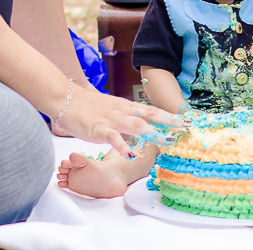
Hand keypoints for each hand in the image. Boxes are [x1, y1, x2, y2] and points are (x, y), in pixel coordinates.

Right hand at [55, 85, 181, 156]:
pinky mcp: (98, 128)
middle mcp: (123, 112)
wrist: (65, 97)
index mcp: (127, 107)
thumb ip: (126, 118)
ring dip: (153, 133)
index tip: (187, 121)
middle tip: (186, 130)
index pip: (153, 111)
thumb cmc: (88, 106)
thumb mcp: (112, 110)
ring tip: (167, 142)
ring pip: (135, 125)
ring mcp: (111, 120)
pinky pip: (112, 137)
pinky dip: (123, 146)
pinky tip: (131, 154)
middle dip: (169, 123)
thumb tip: (140, 127)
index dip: (170, 116)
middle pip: (150, 116)